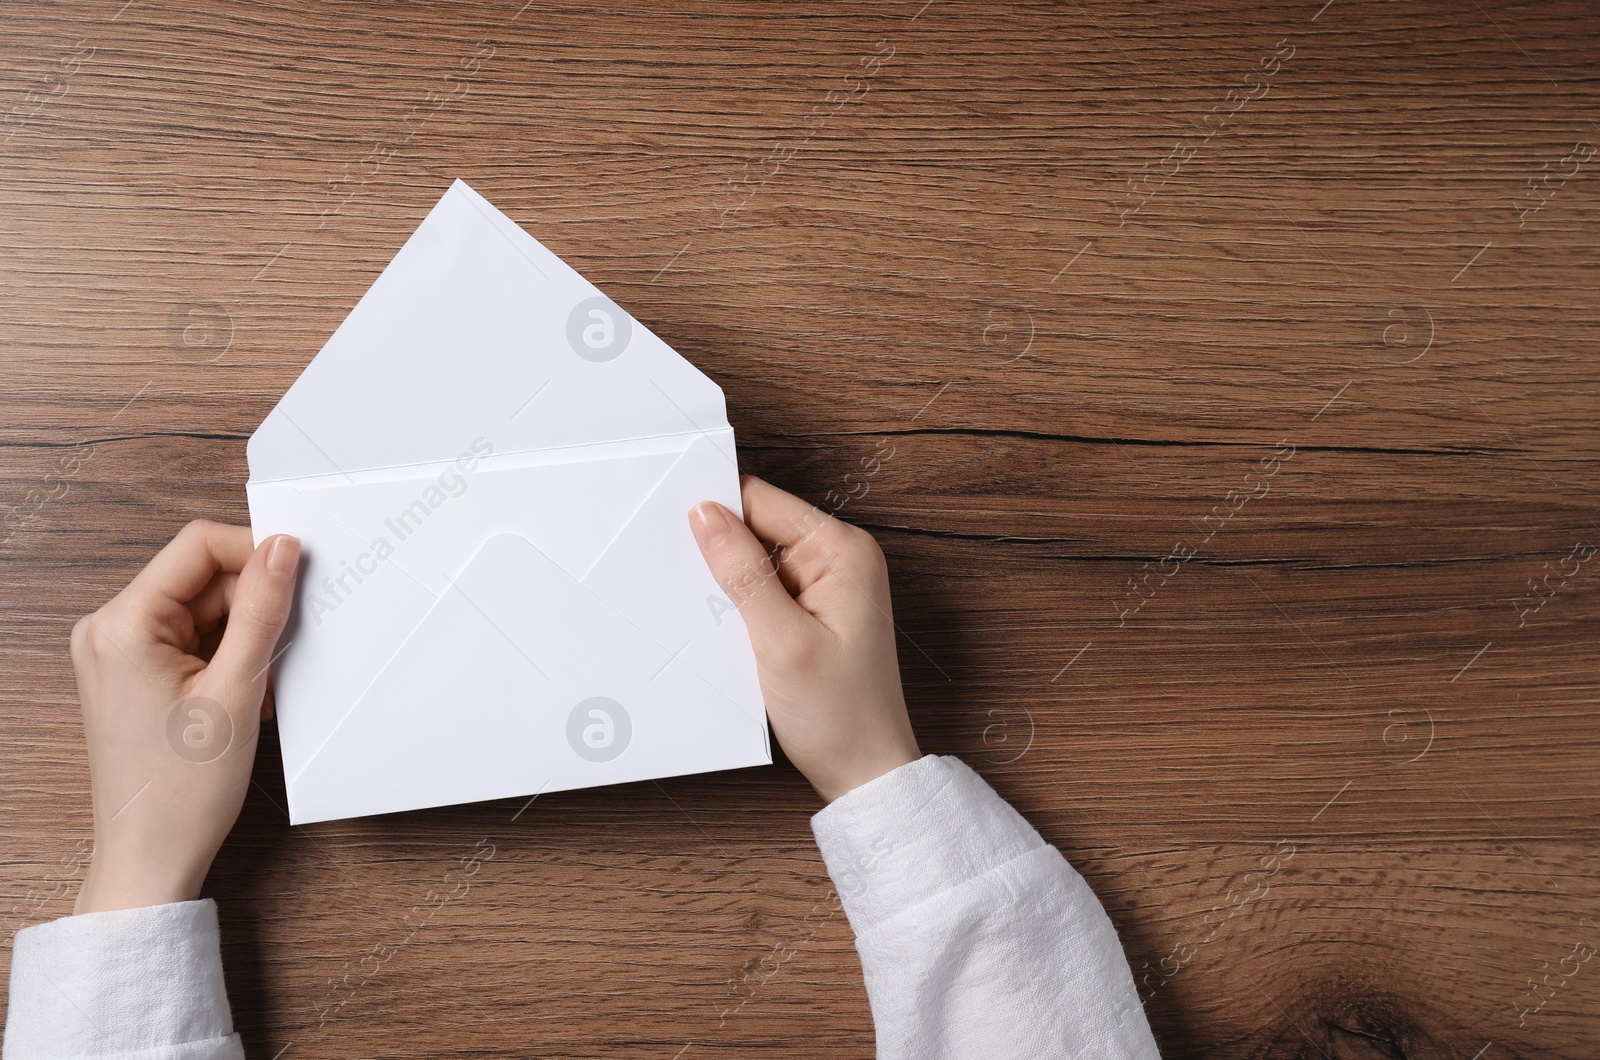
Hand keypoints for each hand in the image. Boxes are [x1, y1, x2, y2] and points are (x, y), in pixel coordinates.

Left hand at [70, 520, 299, 912]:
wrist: (151, 855)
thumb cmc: (181, 791)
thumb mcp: (236, 691)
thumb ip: (262, 611)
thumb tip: (282, 549)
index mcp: (122, 625)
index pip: (198, 546)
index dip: (255, 552)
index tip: (298, 572)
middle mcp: (109, 631)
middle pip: (202, 577)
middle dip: (253, 605)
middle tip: (285, 646)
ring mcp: (118, 652)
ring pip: (203, 609)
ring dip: (244, 635)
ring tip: (258, 685)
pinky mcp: (134, 673)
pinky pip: (194, 638)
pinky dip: (228, 656)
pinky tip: (244, 693)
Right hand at [689, 476, 919, 802]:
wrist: (865, 772)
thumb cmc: (841, 715)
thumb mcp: (781, 642)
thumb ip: (741, 573)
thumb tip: (706, 515)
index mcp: (843, 551)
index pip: (762, 501)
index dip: (716, 513)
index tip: (674, 529)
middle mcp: (839, 560)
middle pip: (757, 528)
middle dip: (720, 554)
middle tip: (696, 591)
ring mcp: (826, 587)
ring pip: (754, 563)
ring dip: (729, 588)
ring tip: (721, 625)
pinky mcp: (813, 613)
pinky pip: (764, 593)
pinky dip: (741, 610)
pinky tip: (734, 638)